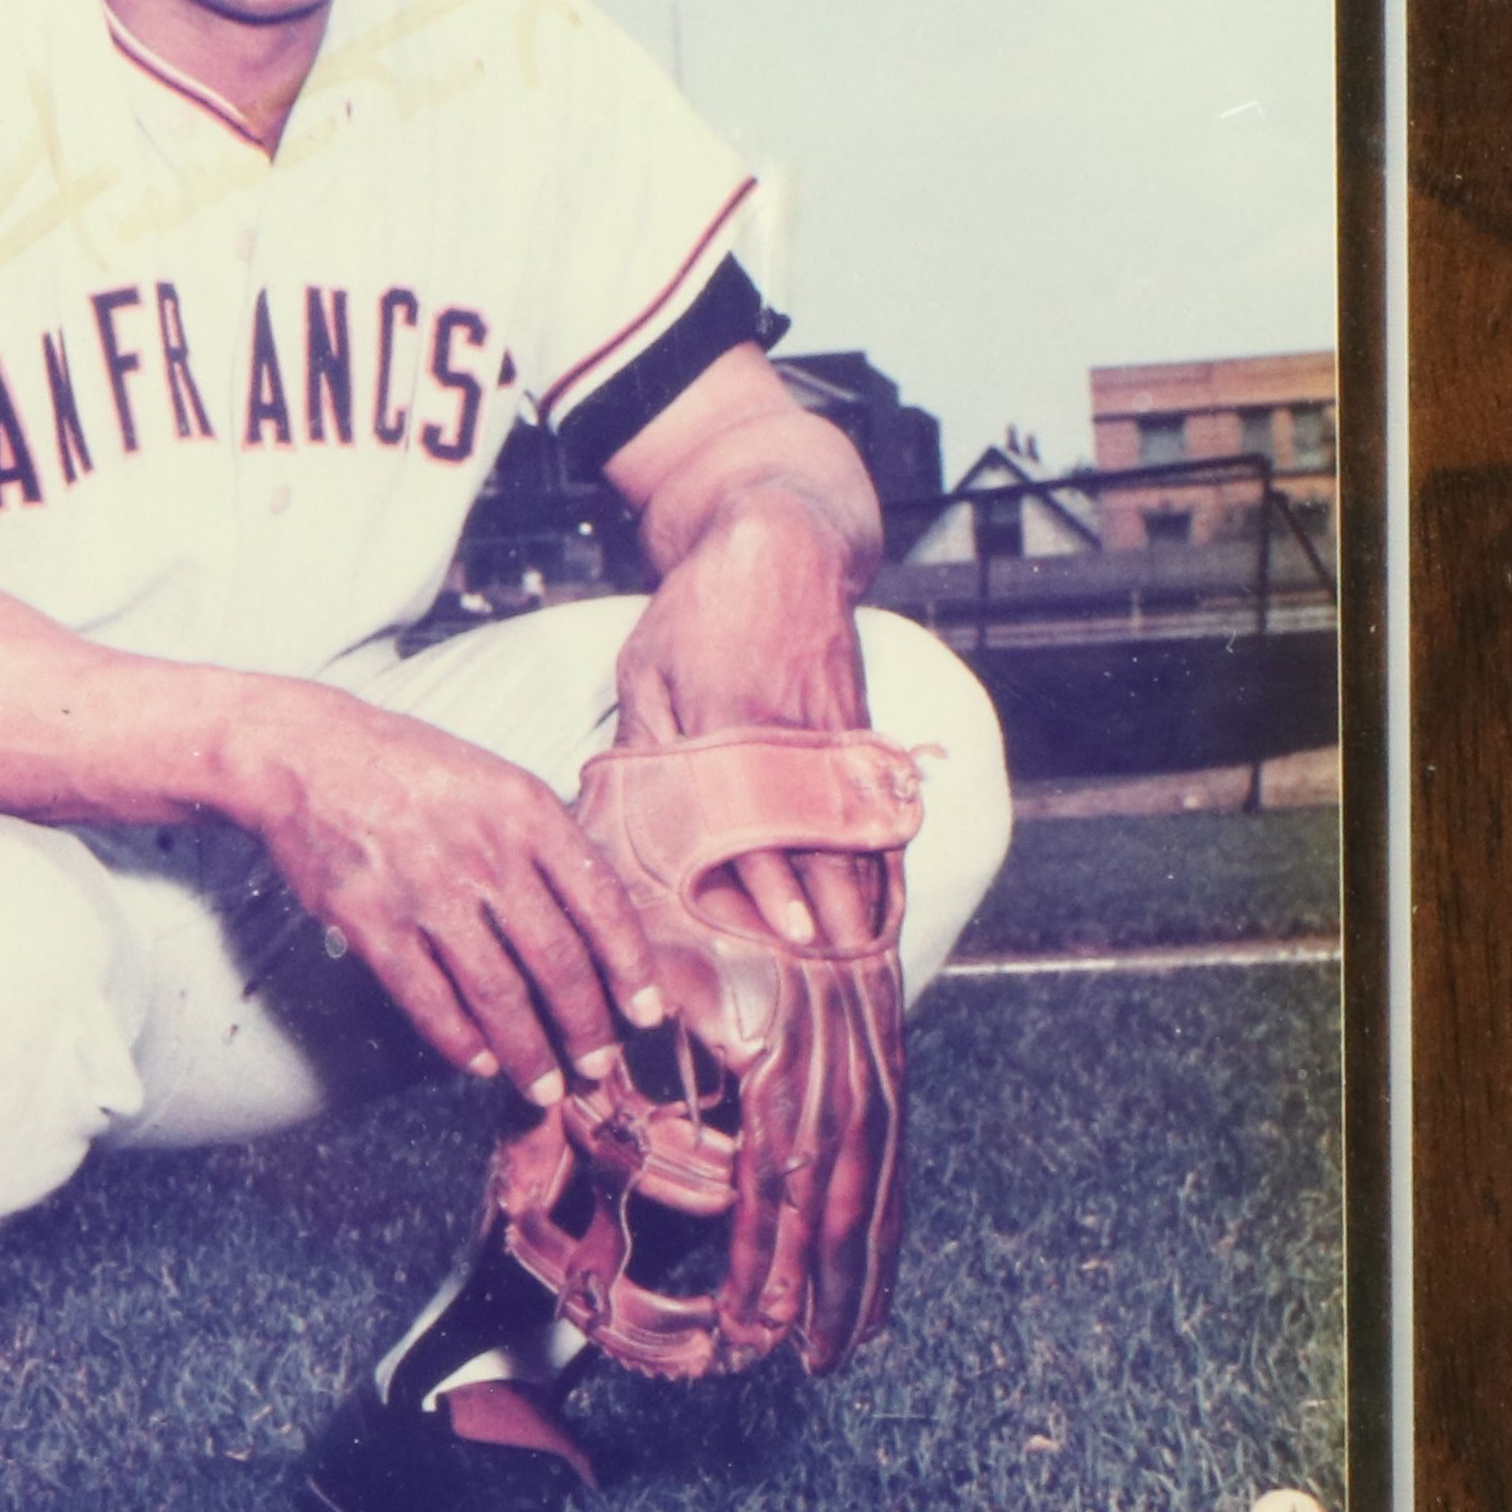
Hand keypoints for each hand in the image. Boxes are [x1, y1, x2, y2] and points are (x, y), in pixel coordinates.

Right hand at [233, 687, 666, 1100]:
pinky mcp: (370, 921)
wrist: (306, 755)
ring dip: (528, 1052)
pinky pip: (428, 998)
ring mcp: (425, 889)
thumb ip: (543, 843)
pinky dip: (460, 1041)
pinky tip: (480, 1062)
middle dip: (586, 1026)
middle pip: (555, 960)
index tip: (647, 1013)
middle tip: (599, 1067)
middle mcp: (483, 852)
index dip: (631, 969)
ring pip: (496, 993)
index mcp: (526, 811)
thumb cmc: (408, 768)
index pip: (601, 903)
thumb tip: (596, 921)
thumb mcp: (494, 781)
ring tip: (546, 1086)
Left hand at [615, 497, 885, 956]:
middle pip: (818, 834)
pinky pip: (875, 801)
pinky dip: (886, 851)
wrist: (781, 541)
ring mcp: (835, 729)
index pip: (757, 820)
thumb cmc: (699, 609)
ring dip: (866, 891)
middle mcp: (792, 732)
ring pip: (856, 823)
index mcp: (730, 721)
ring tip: (868, 954)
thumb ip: (644, 745)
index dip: (776, 883)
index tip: (793, 936)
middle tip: (837, 970)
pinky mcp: (861, 724)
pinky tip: (889, 897)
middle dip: (832, 906)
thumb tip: (622, 817)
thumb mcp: (648, 668)